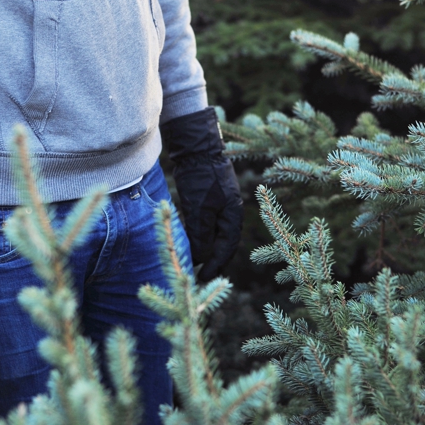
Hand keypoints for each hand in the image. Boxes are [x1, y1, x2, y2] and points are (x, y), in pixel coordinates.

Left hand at [161, 106, 242, 281]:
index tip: (202, 277)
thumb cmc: (201, 177)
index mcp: (233, 216)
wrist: (197, 147)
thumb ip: (202, 234)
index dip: (215, 265)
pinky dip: (201, 235)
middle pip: (223, 243)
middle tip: (200, 275)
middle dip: (212, 260)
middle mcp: (230, 212)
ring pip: (215, 233)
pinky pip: (208, 224)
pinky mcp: (210, 198)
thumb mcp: (200, 209)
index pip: (226, 248)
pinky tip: (192, 241)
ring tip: (195, 262)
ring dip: (206, 248)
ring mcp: (221, 204)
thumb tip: (202, 257)